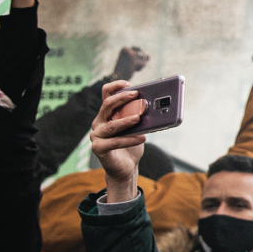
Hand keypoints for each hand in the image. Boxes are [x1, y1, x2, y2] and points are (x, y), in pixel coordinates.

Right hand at [90, 80, 146, 203]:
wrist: (126, 168)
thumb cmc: (131, 145)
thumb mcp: (137, 127)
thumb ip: (140, 116)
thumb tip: (156, 106)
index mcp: (107, 113)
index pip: (106, 93)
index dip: (116, 86)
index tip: (130, 84)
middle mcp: (99, 122)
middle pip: (107, 105)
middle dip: (122, 98)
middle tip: (137, 95)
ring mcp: (96, 135)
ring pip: (111, 125)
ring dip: (125, 120)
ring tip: (138, 118)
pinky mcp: (98, 148)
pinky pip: (114, 142)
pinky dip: (129, 140)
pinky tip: (142, 138)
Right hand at [112, 46, 149, 79]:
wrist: (118, 78)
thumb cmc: (124, 69)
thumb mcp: (133, 60)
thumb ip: (141, 56)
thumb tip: (149, 56)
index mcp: (124, 48)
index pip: (137, 48)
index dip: (136, 56)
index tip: (129, 61)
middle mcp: (127, 50)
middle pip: (141, 52)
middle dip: (140, 58)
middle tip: (132, 64)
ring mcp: (131, 55)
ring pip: (144, 57)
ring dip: (140, 64)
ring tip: (132, 67)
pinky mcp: (134, 61)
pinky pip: (144, 63)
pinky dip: (140, 68)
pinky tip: (133, 70)